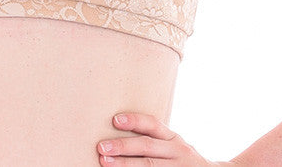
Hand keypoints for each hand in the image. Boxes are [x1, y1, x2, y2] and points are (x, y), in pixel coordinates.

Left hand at [96, 112, 227, 165]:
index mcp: (173, 139)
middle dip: (123, 146)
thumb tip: (117, 127)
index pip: (153, 125)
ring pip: (149, 166)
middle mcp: (177, 151)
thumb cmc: (181, 160)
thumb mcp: (173, 145)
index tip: (115, 120)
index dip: (134, 121)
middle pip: (147, 146)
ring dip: (125, 165)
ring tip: (105, 163)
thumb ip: (154, 140)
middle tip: (101, 147)